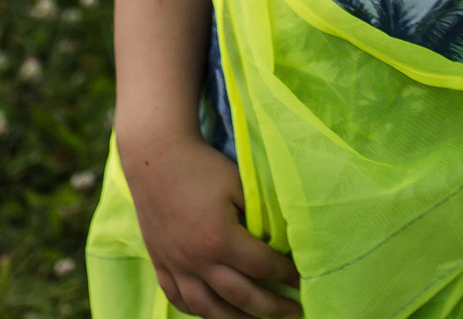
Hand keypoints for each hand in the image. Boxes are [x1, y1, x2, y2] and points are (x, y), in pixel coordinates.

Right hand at [118, 133, 298, 317]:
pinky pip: (180, 299)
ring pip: (208, 308)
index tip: (306, 280)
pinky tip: (217, 313)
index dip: (288, 275)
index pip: (263, 267)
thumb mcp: (240, 186)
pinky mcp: (160, 264)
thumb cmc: (204, 168)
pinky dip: (200, 311)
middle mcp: (196, 260)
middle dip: (271, 308)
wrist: (155, 159)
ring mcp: (175, 266)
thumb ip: (261, 217)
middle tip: (295, 313)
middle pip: (240, 296)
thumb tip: (284, 240)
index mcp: (220, 240)